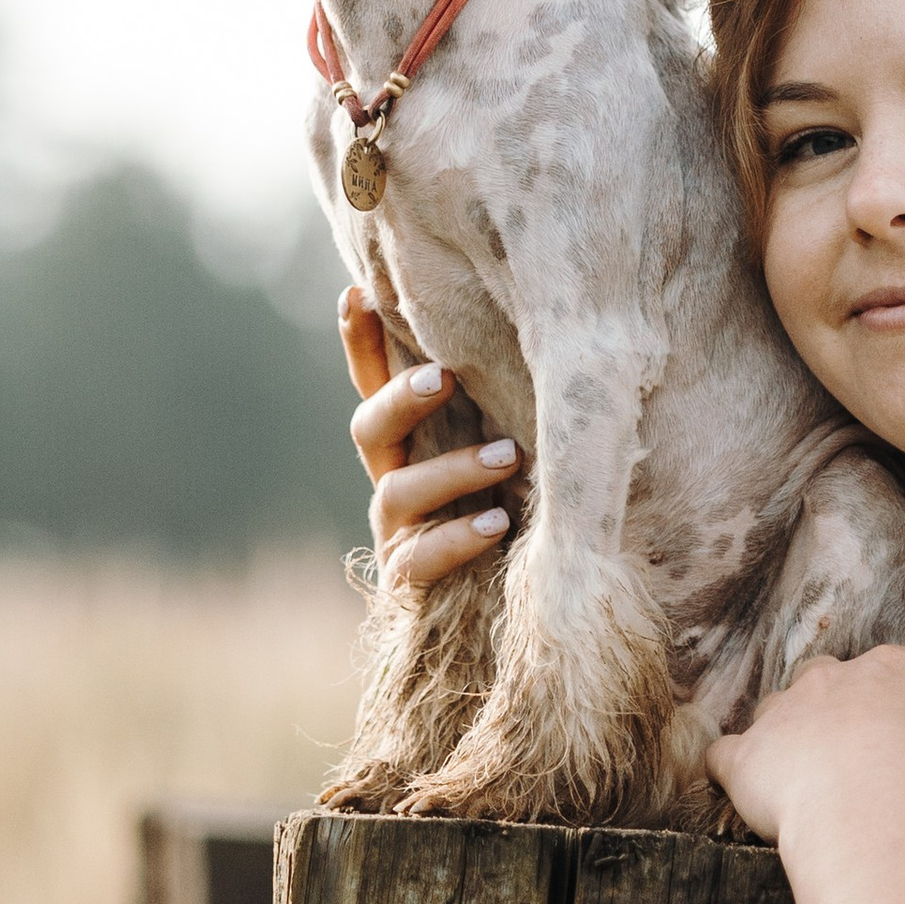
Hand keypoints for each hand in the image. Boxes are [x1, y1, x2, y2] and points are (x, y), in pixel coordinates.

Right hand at [340, 283, 528, 593]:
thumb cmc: (517, 509)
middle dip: (401, 399)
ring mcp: (396, 531)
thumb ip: (504, 408)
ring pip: (397, 491)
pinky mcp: (409, 581)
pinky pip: (420, 558)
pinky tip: (497, 521)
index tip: (355, 292)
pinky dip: (458, 536)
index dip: (361, 341)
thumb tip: (548, 334)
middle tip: (444, 377)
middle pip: (368, 427)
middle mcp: (393, 478)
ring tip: (507, 457)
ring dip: (452, 469)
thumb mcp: (507, 450)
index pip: (375, 383)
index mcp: (410, 442)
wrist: (502, 611)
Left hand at [706, 643, 904, 850]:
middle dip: (823, 713)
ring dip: (780, 743)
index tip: (883, 742)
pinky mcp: (744, 753)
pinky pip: (723, 756)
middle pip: (817, 680)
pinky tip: (747, 799)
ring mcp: (782, 710)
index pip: (879, 671)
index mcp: (892, 669)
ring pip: (771, 715)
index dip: (878, 708)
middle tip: (840, 765)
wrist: (878, 821)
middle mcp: (832, 677)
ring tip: (800, 793)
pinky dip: (731, 774)